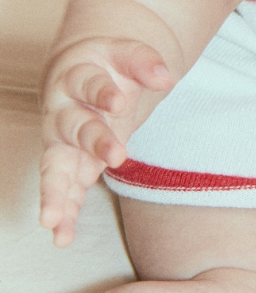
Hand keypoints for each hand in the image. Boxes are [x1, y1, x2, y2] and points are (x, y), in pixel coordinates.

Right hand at [39, 37, 173, 245]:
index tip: (118, 101)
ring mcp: (62, 142)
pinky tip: (61, 238)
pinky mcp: (69, 166)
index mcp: (75, 77)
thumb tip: (167, 77)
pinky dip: (63, 213)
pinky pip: (63, 190)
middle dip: (93, 141)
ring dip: (54, 193)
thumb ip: (145, 63)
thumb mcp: (128, 54)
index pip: (87, 83)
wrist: (83, 72)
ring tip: (52, 219)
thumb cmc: (108, 65)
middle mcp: (62, 111)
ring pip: (55, 166)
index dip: (102, 92)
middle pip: (73, 126)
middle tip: (117, 156)